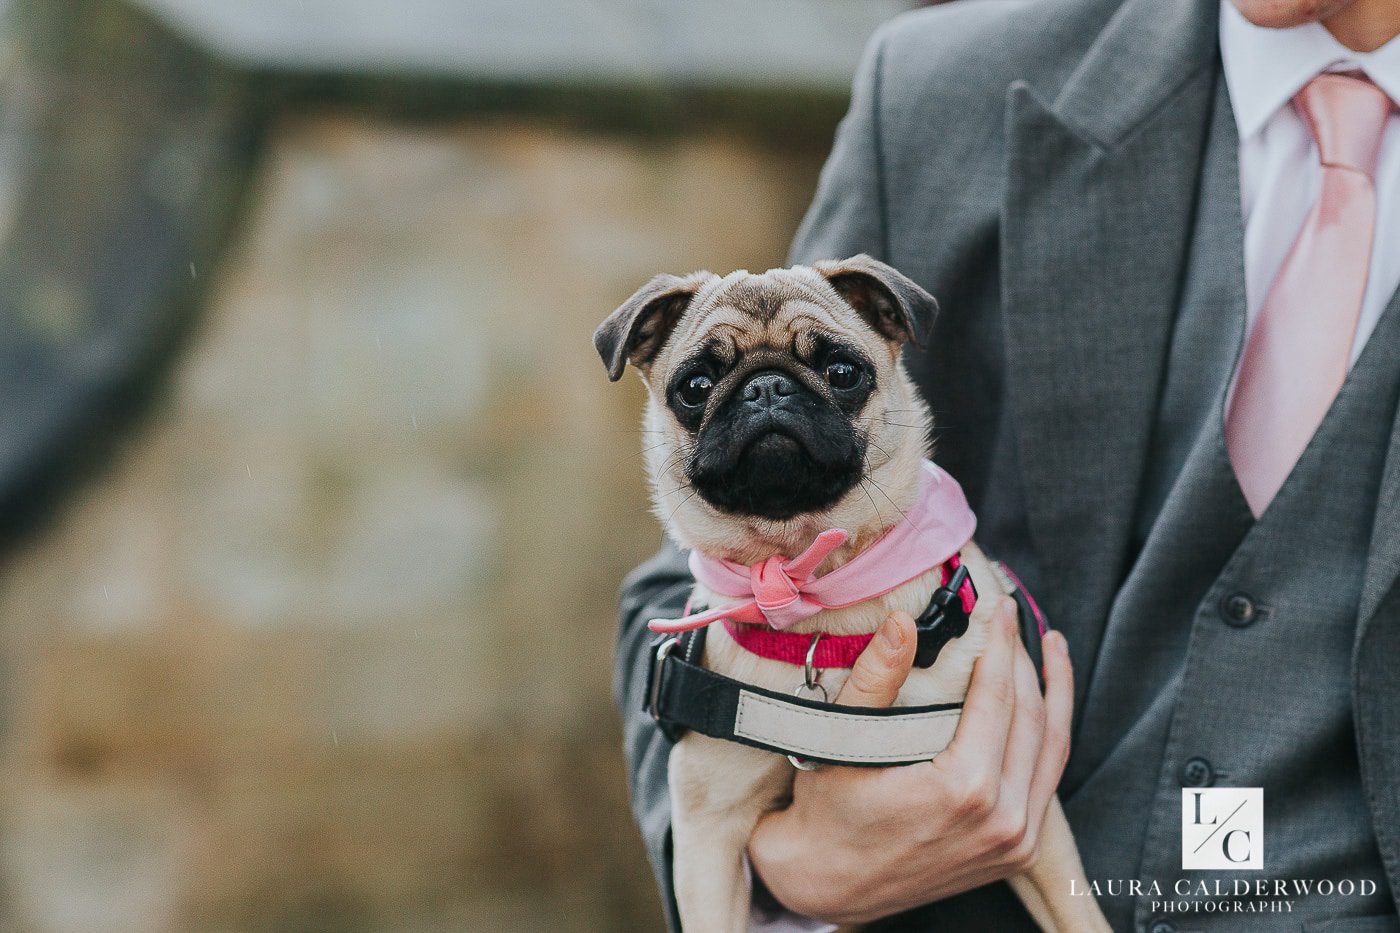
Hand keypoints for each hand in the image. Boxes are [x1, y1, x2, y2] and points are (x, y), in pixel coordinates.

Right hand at [747, 597, 1073, 923]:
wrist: (829, 882)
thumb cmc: (829, 811)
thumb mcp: (842, 741)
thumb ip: (876, 679)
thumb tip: (902, 622)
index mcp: (964, 790)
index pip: (997, 696)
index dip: (1000, 642)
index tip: (998, 602)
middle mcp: (1002, 820)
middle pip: (1031, 718)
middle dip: (1024, 658)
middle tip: (1012, 613)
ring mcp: (1016, 841)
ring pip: (1053, 749)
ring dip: (1054, 692)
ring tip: (1050, 646)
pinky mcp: (1017, 851)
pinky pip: (1047, 780)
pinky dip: (1051, 735)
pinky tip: (1046, 703)